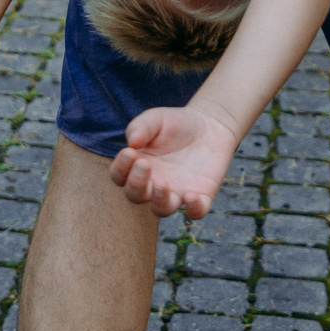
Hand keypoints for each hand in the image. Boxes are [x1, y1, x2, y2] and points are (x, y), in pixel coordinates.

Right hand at [111, 103, 241, 219]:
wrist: (210, 126)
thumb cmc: (176, 124)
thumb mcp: (156, 119)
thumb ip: (141, 127)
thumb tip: (132, 142)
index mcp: (138, 167)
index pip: (120, 177)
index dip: (120, 168)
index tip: (129, 152)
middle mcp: (153, 185)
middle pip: (136, 196)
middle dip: (136, 183)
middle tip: (145, 164)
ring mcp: (176, 193)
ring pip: (162, 209)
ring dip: (159, 200)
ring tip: (162, 183)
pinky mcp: (201, 196)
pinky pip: (196, 212)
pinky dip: (193, 209)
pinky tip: (191, 195)